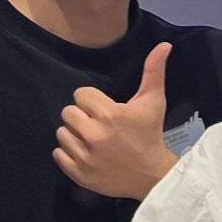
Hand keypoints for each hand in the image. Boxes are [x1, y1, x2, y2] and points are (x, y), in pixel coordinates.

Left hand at [55, 41, 181, 199]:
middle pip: (68, 113)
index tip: (106, 110)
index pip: (81, 95)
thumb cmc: (151, 135)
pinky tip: (86, 153)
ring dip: (75, 135)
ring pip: (61, 133)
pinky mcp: (79, 173)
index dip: (93, 101)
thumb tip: (164, 45)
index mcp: (109, 115)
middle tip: (98, 125)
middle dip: (82, 117)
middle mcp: (94, 135)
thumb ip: (154, 71)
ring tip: (93, 140)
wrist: (153, 176)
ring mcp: (85, 156)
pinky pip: (58, 154)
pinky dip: (69, 154)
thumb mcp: (154, 102)